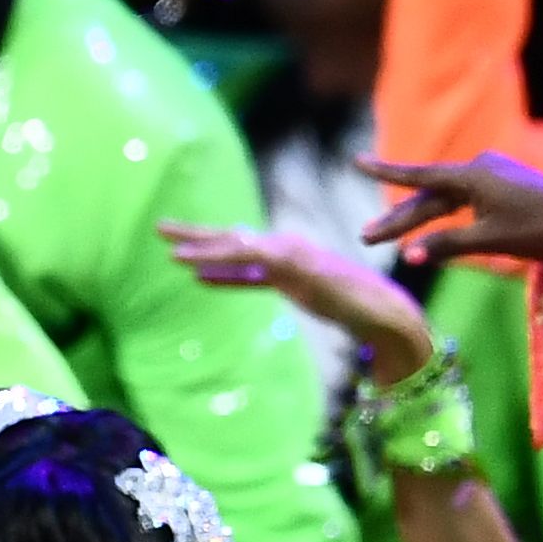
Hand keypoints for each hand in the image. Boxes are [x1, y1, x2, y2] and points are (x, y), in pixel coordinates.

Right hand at [157, 217, 433, 378]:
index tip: (173, 257)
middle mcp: (282, 249)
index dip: (205, 253)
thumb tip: (260, 250)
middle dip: (195, 237)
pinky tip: (202, 280)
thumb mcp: (322, 284)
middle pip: (230, 241)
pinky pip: (249, 278)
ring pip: (236, 257)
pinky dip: (225, 277)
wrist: (382, 312)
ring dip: (205, 254)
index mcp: (286, 248)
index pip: (237, 248)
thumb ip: (288, 266)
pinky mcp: (287, 281)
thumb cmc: (357, 302)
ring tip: (173, 251)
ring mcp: (284, 264)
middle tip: (160, 229)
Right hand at [359, 151, 542, 273]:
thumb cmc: (540, 232)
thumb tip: (408, 258)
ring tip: (387, 236)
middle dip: (398, 217)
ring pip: (444, 199)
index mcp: (474, 176)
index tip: (355, 162)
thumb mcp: (490, 241)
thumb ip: (447, 245)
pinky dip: (443, 214)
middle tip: (367, 237)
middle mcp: (480, 168)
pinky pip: (462, 199)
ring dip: (418, 218)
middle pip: (429, 195)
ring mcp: (492, 175)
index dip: (385, 172)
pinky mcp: (502, 185)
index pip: (420, 176)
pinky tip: (428, 225)